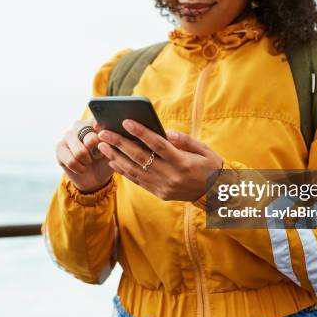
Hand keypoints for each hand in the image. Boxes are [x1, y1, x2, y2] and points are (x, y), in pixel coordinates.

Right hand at [55, 118, 113, 192]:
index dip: (103, 133)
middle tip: (98, 155)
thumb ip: (115, 140)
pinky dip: (80, 168)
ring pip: (80, 152)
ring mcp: (68, 135)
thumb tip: (113, 133)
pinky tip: (82, 167)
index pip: (99, 120)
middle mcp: (80, 124)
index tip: (106, 141)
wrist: (96, 178)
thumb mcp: (116, 151)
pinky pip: (71, 161)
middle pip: (91, 138)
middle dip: (97, 152)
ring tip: (89, 161)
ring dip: (88, 161)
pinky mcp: (59, 147)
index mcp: (95, 121)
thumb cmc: (107, 161)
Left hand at [96, 119, 222, 201]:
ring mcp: (163, 186)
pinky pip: (137, 181)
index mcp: (182, 162)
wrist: (215, 194)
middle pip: (140, 157)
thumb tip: (166, 131)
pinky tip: (113, 161)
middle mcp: (170, 175)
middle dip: (119, 143)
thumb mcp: (203, 149)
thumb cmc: (210, 166)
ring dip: (116, 157)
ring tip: (101, 145)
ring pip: (134, 170)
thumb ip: (184, 140)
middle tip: (103, 133)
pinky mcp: (159, 193)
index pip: (157, 144)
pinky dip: (124, 171)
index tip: (126, 122)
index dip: (141, 132)